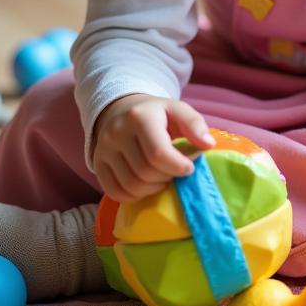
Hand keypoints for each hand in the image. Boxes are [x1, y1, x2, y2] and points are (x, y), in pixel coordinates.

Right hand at [91, 94, 214, 202]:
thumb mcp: (178, 110)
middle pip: (145, 171)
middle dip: (166, 177)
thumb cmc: (158, 114)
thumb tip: (208, 145)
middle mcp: (116, 132)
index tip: (189, 168)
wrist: (123, 110)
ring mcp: (104, 149)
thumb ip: (195, 125)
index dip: (177, 166)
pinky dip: (134, 196)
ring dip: (153, 189)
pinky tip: (147, 186)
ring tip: (163, 178)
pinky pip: (115, 192)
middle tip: (175, 172)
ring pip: (131, 185)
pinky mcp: (97, 164)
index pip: (158, 153)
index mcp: (139, 117)